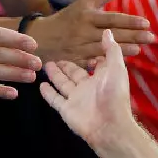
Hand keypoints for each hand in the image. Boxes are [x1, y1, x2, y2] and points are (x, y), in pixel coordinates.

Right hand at [26, 0, 154, 63]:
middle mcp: (84, 31)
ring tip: (140, 49)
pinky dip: (103, 63)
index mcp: (87, 16)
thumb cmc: (67, 18)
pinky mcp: (76, 61)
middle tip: (151, 37)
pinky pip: (91, 62)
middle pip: (112, 34)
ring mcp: (80, 47)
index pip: (112, 19)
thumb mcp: (84, 3)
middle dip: (133, 36)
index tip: (146, 22)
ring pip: (104, 49)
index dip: (129, 21)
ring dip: (123, 50)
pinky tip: (118, 64)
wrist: (41, 38)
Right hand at [41, 28, 136, 149]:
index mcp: (102, 78)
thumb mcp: (116, 68)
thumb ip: (111, 50)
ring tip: (46, 64)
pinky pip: (55, 99)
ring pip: (63, 84)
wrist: (108, 126)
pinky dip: (48, 92)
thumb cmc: (114, 95)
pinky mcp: (66, 109)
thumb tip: (107, 31)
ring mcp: (76, 99)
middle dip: (67, 65)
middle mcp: (88, 87)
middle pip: (75, 73)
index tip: (79, 48)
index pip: (95, 65)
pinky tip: (41, 85)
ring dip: (55, 75)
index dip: (89, 57)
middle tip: (56, 56)